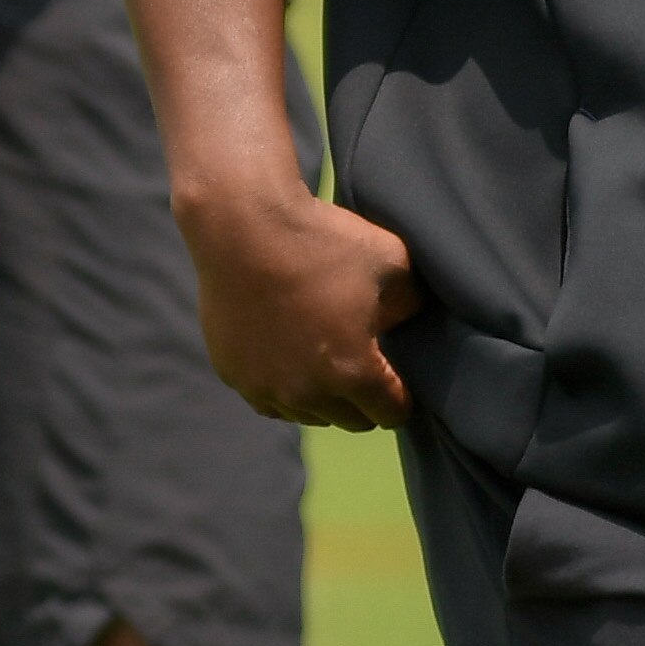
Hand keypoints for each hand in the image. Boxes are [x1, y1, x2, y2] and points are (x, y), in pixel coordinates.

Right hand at [181, 184, 419, 430]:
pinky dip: (282, 387)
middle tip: (358, 360)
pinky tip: (284, 355)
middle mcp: (308, 393)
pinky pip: (268, 399)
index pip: (393, 414)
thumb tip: (405, 325)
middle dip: (362, 399)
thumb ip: (412, 305)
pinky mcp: (232, 374)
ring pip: (308, 414)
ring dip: (320, 396)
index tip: (394, 372)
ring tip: (318, 356)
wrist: (241, 225)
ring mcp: (265, 387)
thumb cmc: (320, 241)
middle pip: (351, 421)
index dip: (400, 394)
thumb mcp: (392, 261)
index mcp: (353, 372)